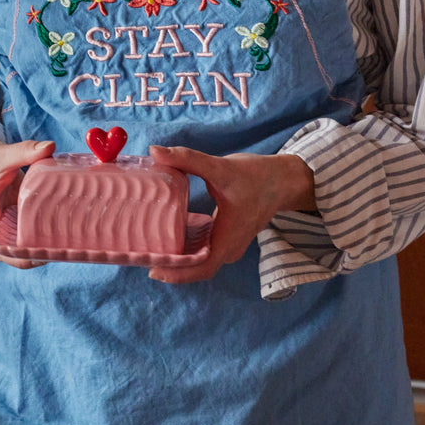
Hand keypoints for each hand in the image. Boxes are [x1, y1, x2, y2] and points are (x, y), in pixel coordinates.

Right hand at [0, 137, 54, 267]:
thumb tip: (49, 146)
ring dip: (32, 249)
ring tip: (59, 247)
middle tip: (57, 252)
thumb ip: (24, 151)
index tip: (40, 255)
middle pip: (7, 253)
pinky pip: (18, 235)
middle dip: (30, 256)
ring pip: (14, 247)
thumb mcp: (2, 154)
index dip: (17, 255)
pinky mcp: (6, 220)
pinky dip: (33, 238)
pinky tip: (53, 234)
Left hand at [146, 145, 315, 284]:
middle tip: (141, 255)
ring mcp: (229, 244)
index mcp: (228, 239)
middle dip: (170, 266)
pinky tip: (166, 234)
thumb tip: (154, 151)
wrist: (283, 179)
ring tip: (149, 246)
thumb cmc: (256, 176)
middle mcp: (229, 248)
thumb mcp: (220, 167)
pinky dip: (186, 246)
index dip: (176, 273)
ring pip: (199, 259)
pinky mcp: (227, 236)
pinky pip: (203, 248)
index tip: (152, 270)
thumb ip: (187, 159)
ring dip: (177, 257)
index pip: (200, 268)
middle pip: (196, 267)